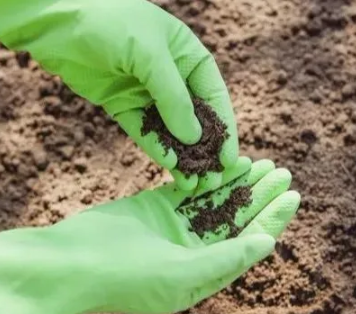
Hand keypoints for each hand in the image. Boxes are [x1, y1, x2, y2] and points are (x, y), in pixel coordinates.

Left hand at [0, 0, 236, 189]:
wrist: (56, 18)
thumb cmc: (111, 22)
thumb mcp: (150, 55)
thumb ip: (174, 98)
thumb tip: (194, 138)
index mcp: (189, 57)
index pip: (215, 98)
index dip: (225, 129)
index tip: (230, 159)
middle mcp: (173, 77)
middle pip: (196, 119)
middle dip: (205, 150)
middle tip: (212, 180)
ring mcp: (148, 93)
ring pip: (171, 130)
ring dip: (183, 156)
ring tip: (193, 184)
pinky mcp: (124, 105)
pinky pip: (144, 131)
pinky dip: (157, 148)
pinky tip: (169, 165)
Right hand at [0, 157, 299, 313]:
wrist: (72, 262)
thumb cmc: (127, 277)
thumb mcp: (183, 274)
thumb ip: (227, 258)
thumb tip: (269, 243)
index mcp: (206, 274)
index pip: (249, 244)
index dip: (273, 220)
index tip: (293, 196)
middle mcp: (195, 251)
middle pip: (238, 220)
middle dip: (261, 196)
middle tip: (284, 172)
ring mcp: (177, 227)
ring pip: (217, 201)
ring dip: (240, 183)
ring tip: (265, 163)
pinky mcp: (159, 206)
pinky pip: (193, 188)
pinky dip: (212, 175)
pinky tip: (232, 161)